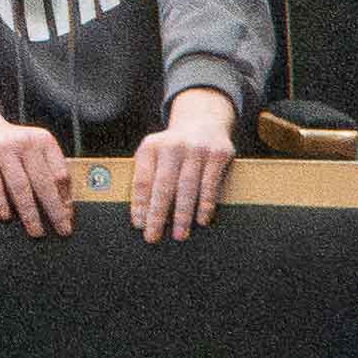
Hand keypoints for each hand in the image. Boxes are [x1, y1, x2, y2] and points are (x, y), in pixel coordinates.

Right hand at [0, 103, 70, 236]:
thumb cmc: (11, 146)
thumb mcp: (33, 149)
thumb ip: (48, 170)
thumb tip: (64, 207)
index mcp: (43, 140)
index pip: (60, 173)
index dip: (66, 197)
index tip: (68, 217)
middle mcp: (25, 141)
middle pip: (43, 182)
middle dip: (54, 210)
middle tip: (62, 231)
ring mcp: (1, 147)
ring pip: (19, 186)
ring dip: (29, 212)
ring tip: (36, 231)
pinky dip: (0, 201)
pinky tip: (5, 216)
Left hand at [133, 113, 231, 239]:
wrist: (203, 120)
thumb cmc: (173, 149)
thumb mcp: (154, 154)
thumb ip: (147, 177)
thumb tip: (143, 216)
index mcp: (151, 146)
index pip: (142, 180)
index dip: (140, 204)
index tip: (139, 225)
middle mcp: (173, 145)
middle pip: (163, 186)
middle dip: (158, 214)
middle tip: (154, 236)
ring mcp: (197, 148)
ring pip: (188, 187)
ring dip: (182, 214)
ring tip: (179, 235)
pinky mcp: (218, 153)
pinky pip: (210, 184)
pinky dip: (206, 204)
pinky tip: (201, 219)